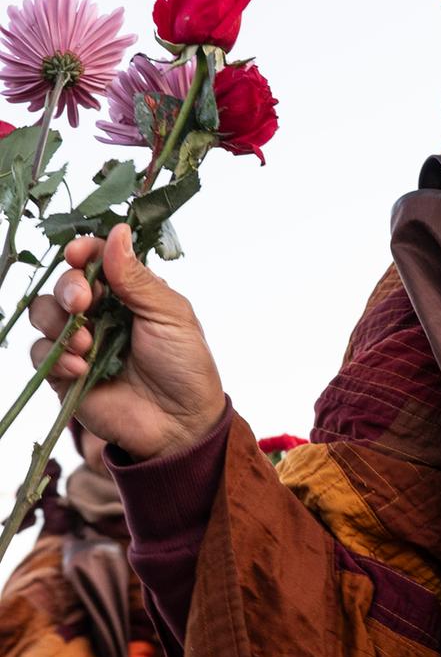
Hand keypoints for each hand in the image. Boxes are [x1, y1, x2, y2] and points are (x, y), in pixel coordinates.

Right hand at [28, 223, 225, 460]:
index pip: (96, 260)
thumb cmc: (185, 365)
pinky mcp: (64, 374)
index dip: (82, 251)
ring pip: (43, 314)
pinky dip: (57, 356)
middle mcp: (101, 313)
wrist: (180, 424)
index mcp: (130, 293)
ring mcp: (80, 343)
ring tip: (87, 343)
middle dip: (68, 288)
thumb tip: (117, 231)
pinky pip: (40, 354)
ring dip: (59, 323)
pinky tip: (82, 367)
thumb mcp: (169, 314)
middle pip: (64, 284)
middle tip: (84, 301)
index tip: (77, 252)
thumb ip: (137, 277)